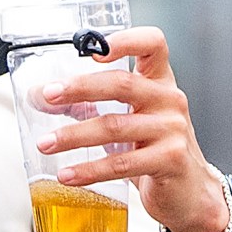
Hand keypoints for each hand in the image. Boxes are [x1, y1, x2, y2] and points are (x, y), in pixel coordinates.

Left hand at [37, 29, 231, 231]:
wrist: (189, 190)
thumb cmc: (155, 149)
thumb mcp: (128, 118)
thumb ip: (90, 104)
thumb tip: (42, 96)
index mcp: (159, 83)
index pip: (152, 46)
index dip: (125, 41)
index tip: (91, 49)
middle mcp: (169, 100)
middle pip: (122, 84)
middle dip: (79, 88)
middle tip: (48, 95)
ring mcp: (172, 130)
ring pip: (115, 126)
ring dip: (73, 135)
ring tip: (45, 143)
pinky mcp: (170, 159)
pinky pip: (122, 163)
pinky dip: (89, 170)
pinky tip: (67, 175)